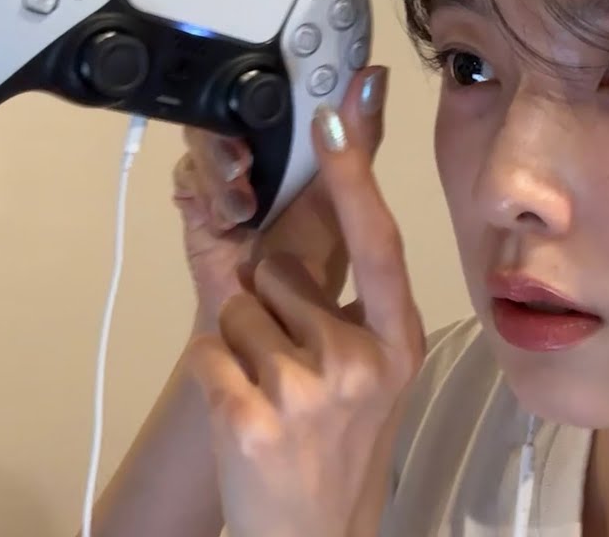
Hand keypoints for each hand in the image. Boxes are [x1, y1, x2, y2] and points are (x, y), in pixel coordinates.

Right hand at [171, 0, 384, 335]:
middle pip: (239, 73)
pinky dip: (205, 192)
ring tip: (243, 197)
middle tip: (255, 142)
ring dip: (223, 159)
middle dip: (240, 96)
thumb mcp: (353, 208)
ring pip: (208, 127)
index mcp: (313, 126)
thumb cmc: (325, 274)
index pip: (305, 40)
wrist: (278, 345)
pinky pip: (188, 176)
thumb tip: (369, 76)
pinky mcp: (198, 201)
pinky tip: (226, 215)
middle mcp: (268, 134)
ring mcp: (229, 165)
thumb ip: (357, 147)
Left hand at [185, 101, 424, 536]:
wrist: (312, 536)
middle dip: (270, 305)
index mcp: (397, 342)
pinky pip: (210, 352)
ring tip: (273, 398)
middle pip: (279, 273)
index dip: (355, 174)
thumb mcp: (376, 374)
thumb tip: (342, 202)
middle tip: (292, 370)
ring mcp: (308, 393)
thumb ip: (359, 300)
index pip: (378, 242)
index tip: (336, 113)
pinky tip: (245, 416)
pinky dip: (216, 375)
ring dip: (241, 346)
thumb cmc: (342, 448)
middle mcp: (362, 362)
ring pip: (238, 311)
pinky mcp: (253, 420)